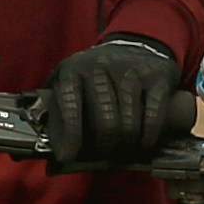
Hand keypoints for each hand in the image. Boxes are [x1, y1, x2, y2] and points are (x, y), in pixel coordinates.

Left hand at [38, 35, 183, 169]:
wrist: (134, 45)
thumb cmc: (95, 78)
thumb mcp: (70, 84)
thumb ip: (57, 114)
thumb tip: (47, 153)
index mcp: (73, 70)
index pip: (69, 106)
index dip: (70, 136)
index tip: (69, 157)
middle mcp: (101, 67)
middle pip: (106, 123)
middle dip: (106, 148)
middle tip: (107, 157)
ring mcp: (131, 70)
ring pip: (130, 124)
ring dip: (127, 147)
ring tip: (124, 154)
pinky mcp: (157, 76)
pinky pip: (153, 118)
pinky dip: (148, 138)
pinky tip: (143, 146)